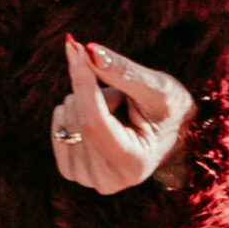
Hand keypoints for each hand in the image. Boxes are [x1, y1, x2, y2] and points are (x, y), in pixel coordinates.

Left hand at [50, 38, 193, 195]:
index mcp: (132, 165)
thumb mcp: (157, 88)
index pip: (93, 121)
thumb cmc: (170, 111)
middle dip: (99, 93)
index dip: (83, 81)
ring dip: (89, 102)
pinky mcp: (71, 170)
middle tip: (127, 102)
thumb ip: (122, 71)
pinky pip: (58, 122)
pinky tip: (102, 123)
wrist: (170, 135)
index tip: (74, 46)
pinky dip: (76, 112)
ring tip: (119, 115)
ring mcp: (85, 178)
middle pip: (77, 116)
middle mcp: (106, 181)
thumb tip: (86, 50)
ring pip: (65, 116)